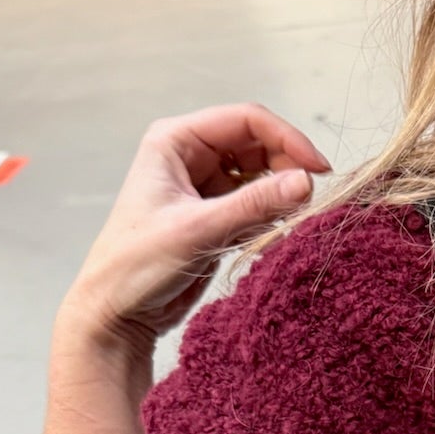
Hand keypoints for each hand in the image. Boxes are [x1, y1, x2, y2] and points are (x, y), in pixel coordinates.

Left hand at [58, 104, 331, 351]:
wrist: (117, 313)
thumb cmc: (136, 266)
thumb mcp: (197, 230)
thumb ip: (254, 205)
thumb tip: (306, 183)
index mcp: (175, 141)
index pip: (245, 120)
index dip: (286, 139)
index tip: (317, 170)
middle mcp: (191, 157)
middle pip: (258, 145)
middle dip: (287, 168)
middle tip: (309, 201)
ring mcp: (205, 187)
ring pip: (261, 175)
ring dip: (281, 194)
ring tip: (291, 222)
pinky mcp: (216, 216)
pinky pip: (257, 204)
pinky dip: (272, 216)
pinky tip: (274, 236)